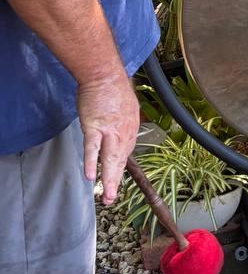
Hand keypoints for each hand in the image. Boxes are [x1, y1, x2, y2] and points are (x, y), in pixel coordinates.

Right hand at [76, 73, 139, 204]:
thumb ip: (124, 121)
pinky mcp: (94, 127)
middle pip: (120, 160)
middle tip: (113, 199)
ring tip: (108, 196)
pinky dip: (92, 162)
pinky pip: (92, 148)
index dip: (120, 166)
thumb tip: (122, 128)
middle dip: (116, 181)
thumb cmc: (112, 88)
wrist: (105, 74)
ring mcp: (109, 130)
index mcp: (131, 128)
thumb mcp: (126, 106)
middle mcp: (124, 132)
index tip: (117, 178)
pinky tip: (90, 176)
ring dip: (109, 179)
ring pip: (110, 159)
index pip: (126, 152)